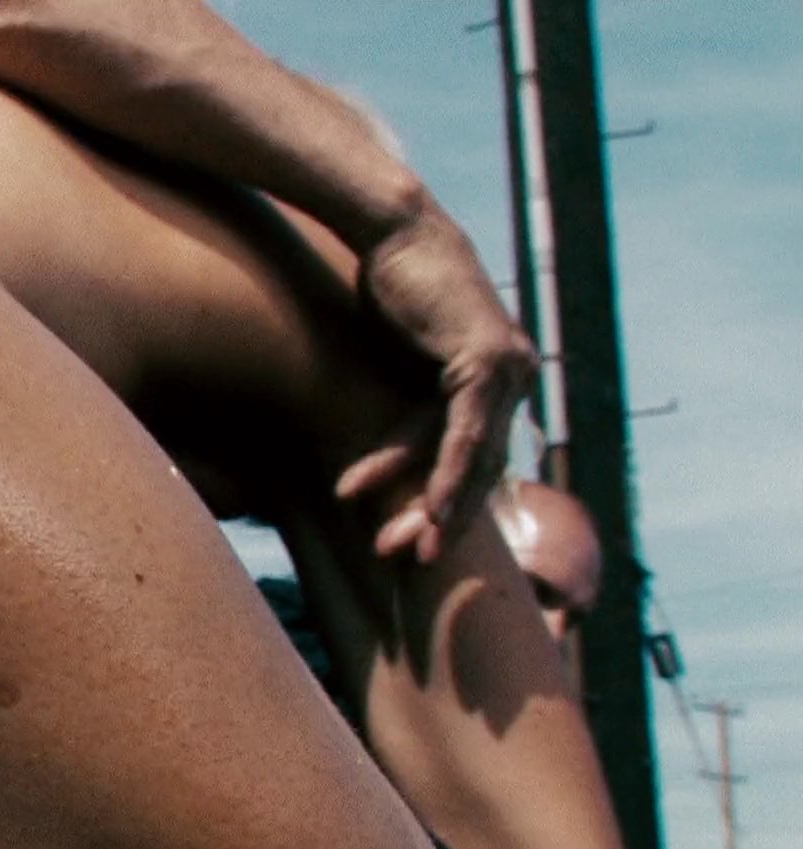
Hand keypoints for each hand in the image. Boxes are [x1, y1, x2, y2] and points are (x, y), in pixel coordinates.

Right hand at [336, 205, 535, 562]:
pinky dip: (442, 472)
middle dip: (441, 519)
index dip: (445, 503)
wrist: (395, 233)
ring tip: (398, 544)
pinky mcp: (487, 360)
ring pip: (474, 459)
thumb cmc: (392, 290)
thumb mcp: (403, 363)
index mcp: (500, 381)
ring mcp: (509, 369)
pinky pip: (464, 433)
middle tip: (410, 559)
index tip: (414, 538)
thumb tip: (388, 450)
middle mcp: (516, 378)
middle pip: (481, 468)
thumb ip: (412, 404)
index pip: (476, 456)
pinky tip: (419, 504)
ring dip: (435, 508)